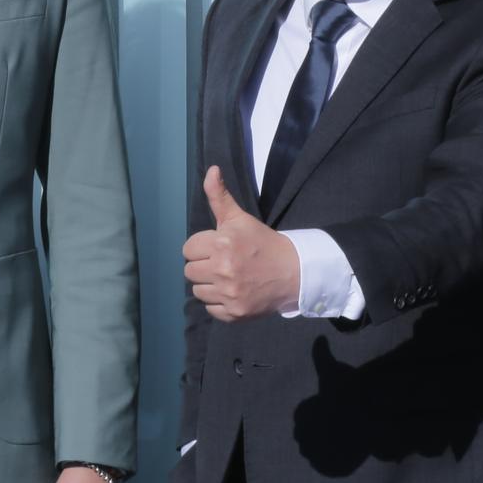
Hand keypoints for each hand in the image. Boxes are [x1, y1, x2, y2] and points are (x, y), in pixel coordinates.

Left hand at [182, 166, 298, 322]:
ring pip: (198, 291)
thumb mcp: (240, 218)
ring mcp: (229, 293)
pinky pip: (210, 309)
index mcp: (222, 244)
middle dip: (204, 266)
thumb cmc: (262, 243)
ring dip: (209, 285)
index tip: (218, 248)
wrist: (293, 272)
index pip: (188, 249)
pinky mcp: (234, 313)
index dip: (202, 248)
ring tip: (228, 278)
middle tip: (223, 263)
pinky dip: (219, 303)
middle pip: (189, 271)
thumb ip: (219, 196)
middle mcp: (223, 269)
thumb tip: (211, 170)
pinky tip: (234, 292)